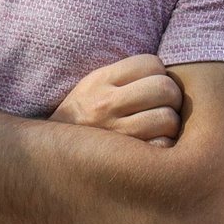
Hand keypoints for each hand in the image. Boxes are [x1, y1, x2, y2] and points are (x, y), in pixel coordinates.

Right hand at [51, 53, 181, 143]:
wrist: (53, 154)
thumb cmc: (82, 117)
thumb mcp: (91, 86)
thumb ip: (123, 76)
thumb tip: (166, 71)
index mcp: (99, 80)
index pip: (151, 63)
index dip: (158, 73)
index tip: (150, 86)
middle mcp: (105, 104)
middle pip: (165, 88)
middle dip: (171, 97)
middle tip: (161, 106)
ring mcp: (116, 133)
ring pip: (169, 118)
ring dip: (170, 124)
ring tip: (156, 127)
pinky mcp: (125, 159)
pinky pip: (164, 146)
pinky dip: (163, 147)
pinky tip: (151, 146)